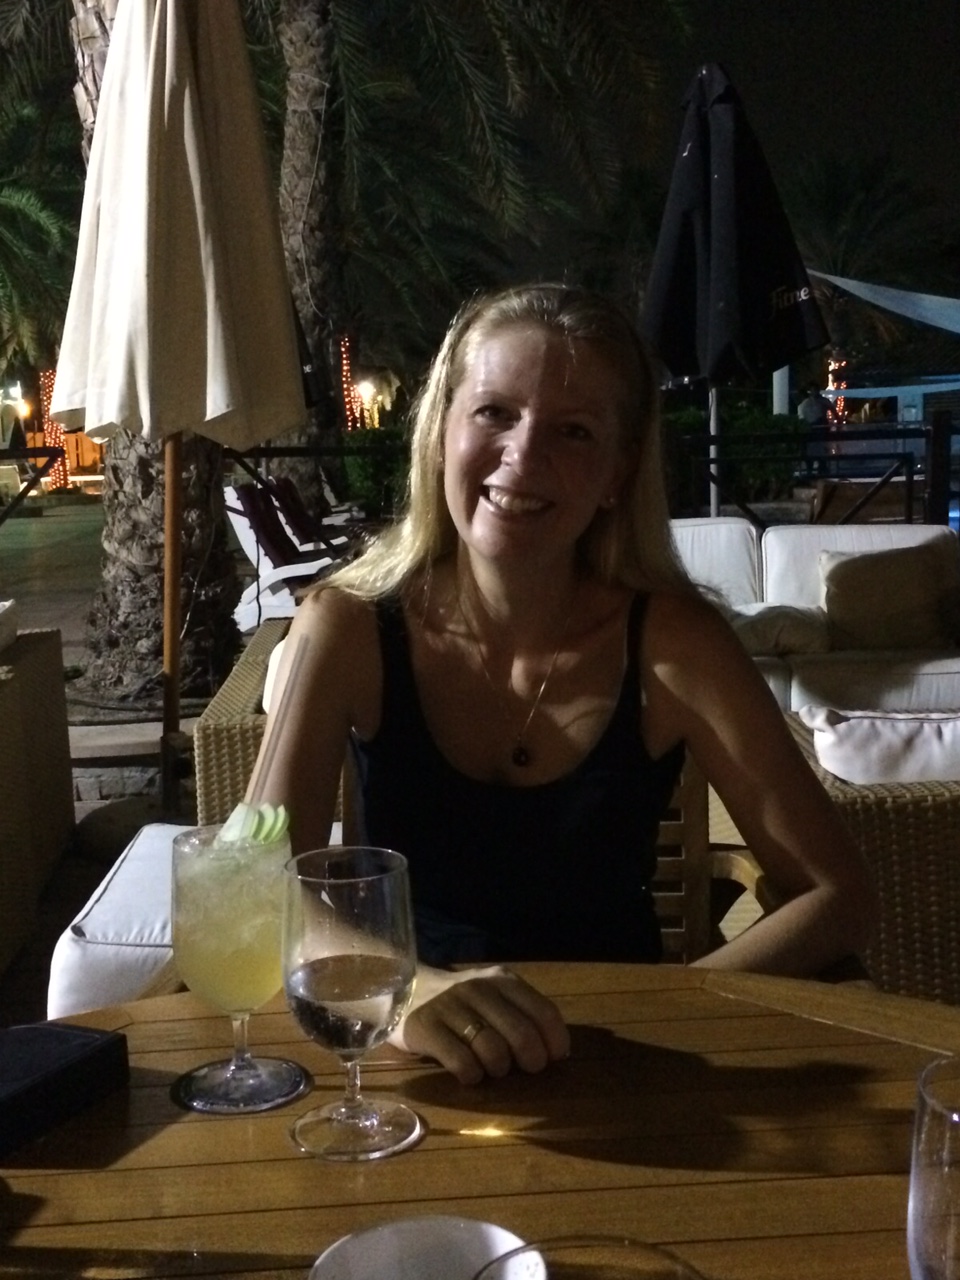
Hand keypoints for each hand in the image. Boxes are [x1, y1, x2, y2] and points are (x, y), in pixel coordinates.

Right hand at [397, 966, 569, 1084]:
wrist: (409, 991)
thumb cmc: (464, 1003)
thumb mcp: (496, 997)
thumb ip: (524, 1015)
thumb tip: (558, 1051)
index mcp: (502, 980)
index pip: (543, 1011)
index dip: (555, 1040)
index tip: (555, 1058)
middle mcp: (478, 989)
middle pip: (521, 1035)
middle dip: (531, 1060)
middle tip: (524, 1069)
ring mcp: (450, 1007)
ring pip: (493, 1052)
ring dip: (499, 1069)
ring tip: (491, 1068)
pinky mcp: (426, 1028)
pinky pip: (462, 1063)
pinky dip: (472, 1075)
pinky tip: (469, 1072)